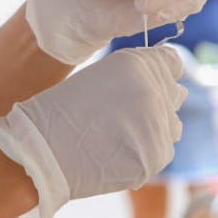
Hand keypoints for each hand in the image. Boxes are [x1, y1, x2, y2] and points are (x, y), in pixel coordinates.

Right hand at [0, 45, 185, 217]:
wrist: (42, 151)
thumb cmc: (62, 111)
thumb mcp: (99, 78)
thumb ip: (137, 76)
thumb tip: (172, 85)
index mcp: (137, 64)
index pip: (172, 63)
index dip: (158, 72)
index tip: (140, 84)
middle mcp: (154, 90)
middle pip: (175, 93)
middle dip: (157, 101)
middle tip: (123, 113)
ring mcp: (159, 125)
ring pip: (173, 123)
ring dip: (155, 126)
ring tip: (121, 133)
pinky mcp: (157, 155)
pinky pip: (162, 149)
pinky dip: (145, 151)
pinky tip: (119, 150)